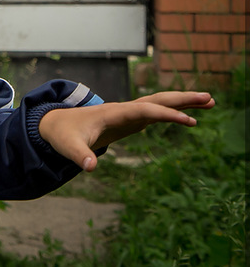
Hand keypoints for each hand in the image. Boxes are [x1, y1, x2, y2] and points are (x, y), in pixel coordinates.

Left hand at [39, 91, 214, 171]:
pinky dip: (173, 112)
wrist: (55, 125)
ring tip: (210, 101)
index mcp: (112, 113)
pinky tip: (189, 116)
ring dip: (182, 102)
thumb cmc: (63, 135)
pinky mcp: (129, 121)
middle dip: (182, 99)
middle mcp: (123, 109)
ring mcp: (127, 114)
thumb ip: (80, 156)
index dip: (165, 114)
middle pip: (157, 100)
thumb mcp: (68, 147)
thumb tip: (90, 168)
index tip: (187, 119)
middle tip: (209, 98)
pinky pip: (156, 114)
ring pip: (159, 104)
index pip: (143, 110)